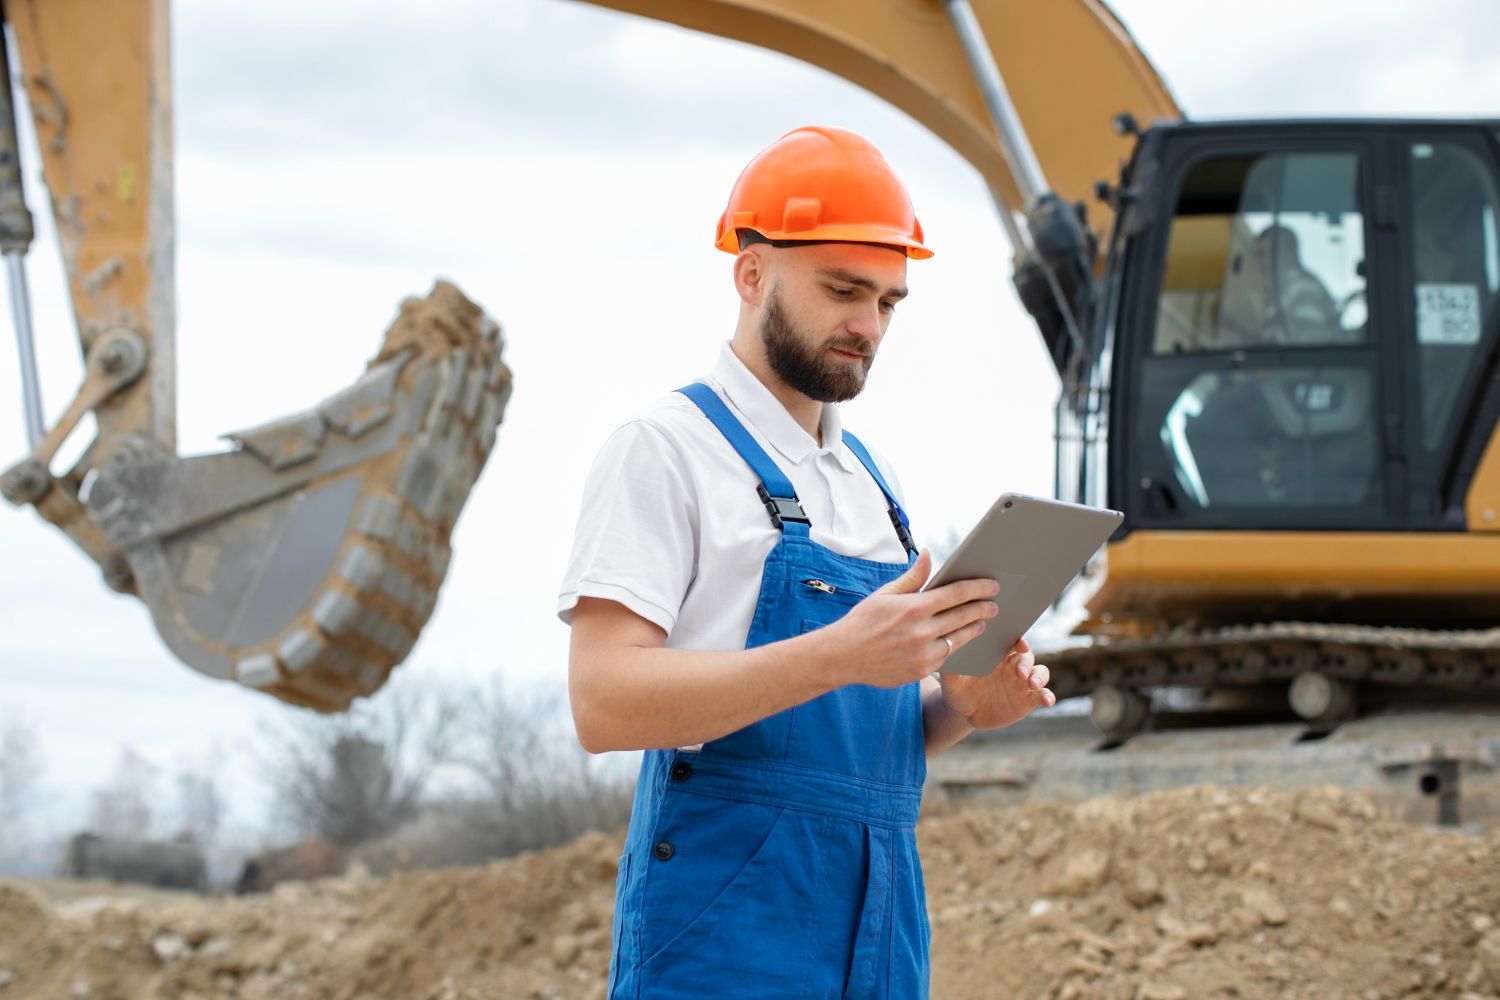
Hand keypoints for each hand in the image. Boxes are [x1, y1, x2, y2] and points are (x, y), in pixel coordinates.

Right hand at [816, 550, 998, 688]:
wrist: (843, 656)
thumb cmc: (863, 621)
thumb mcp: (885, 594)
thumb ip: (913, 577)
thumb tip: (929, 555)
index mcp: (914, 607)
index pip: (956, 594)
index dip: (978, 588)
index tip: (992, 585)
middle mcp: (922, 631)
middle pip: (964, 616)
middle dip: (983, 608)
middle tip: (995, 604)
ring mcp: (923, 653)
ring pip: (960, 638)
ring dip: (975, 628)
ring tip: (982, 622)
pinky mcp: (922, 670)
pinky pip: (947, 656)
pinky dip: (956, 646)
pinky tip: (961, 640)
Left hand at [938, 636, 1054, 729]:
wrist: (963, 713)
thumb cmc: (957, 690)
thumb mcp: (951, 681)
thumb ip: (950, 669)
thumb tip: (943, 652)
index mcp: (996, 655)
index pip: (1011, 641)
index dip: (1018, 640)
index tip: (1019, 644)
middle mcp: (1012, 665)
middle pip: (1026, 656)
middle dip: (1025, 661)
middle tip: (1018, 671)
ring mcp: (1022, 683)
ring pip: (1040, 672)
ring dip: (1039, 676)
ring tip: (1032, 684)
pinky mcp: (1028, 700)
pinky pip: (1043, 695)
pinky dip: (1048, 696)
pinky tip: (1047, 700)